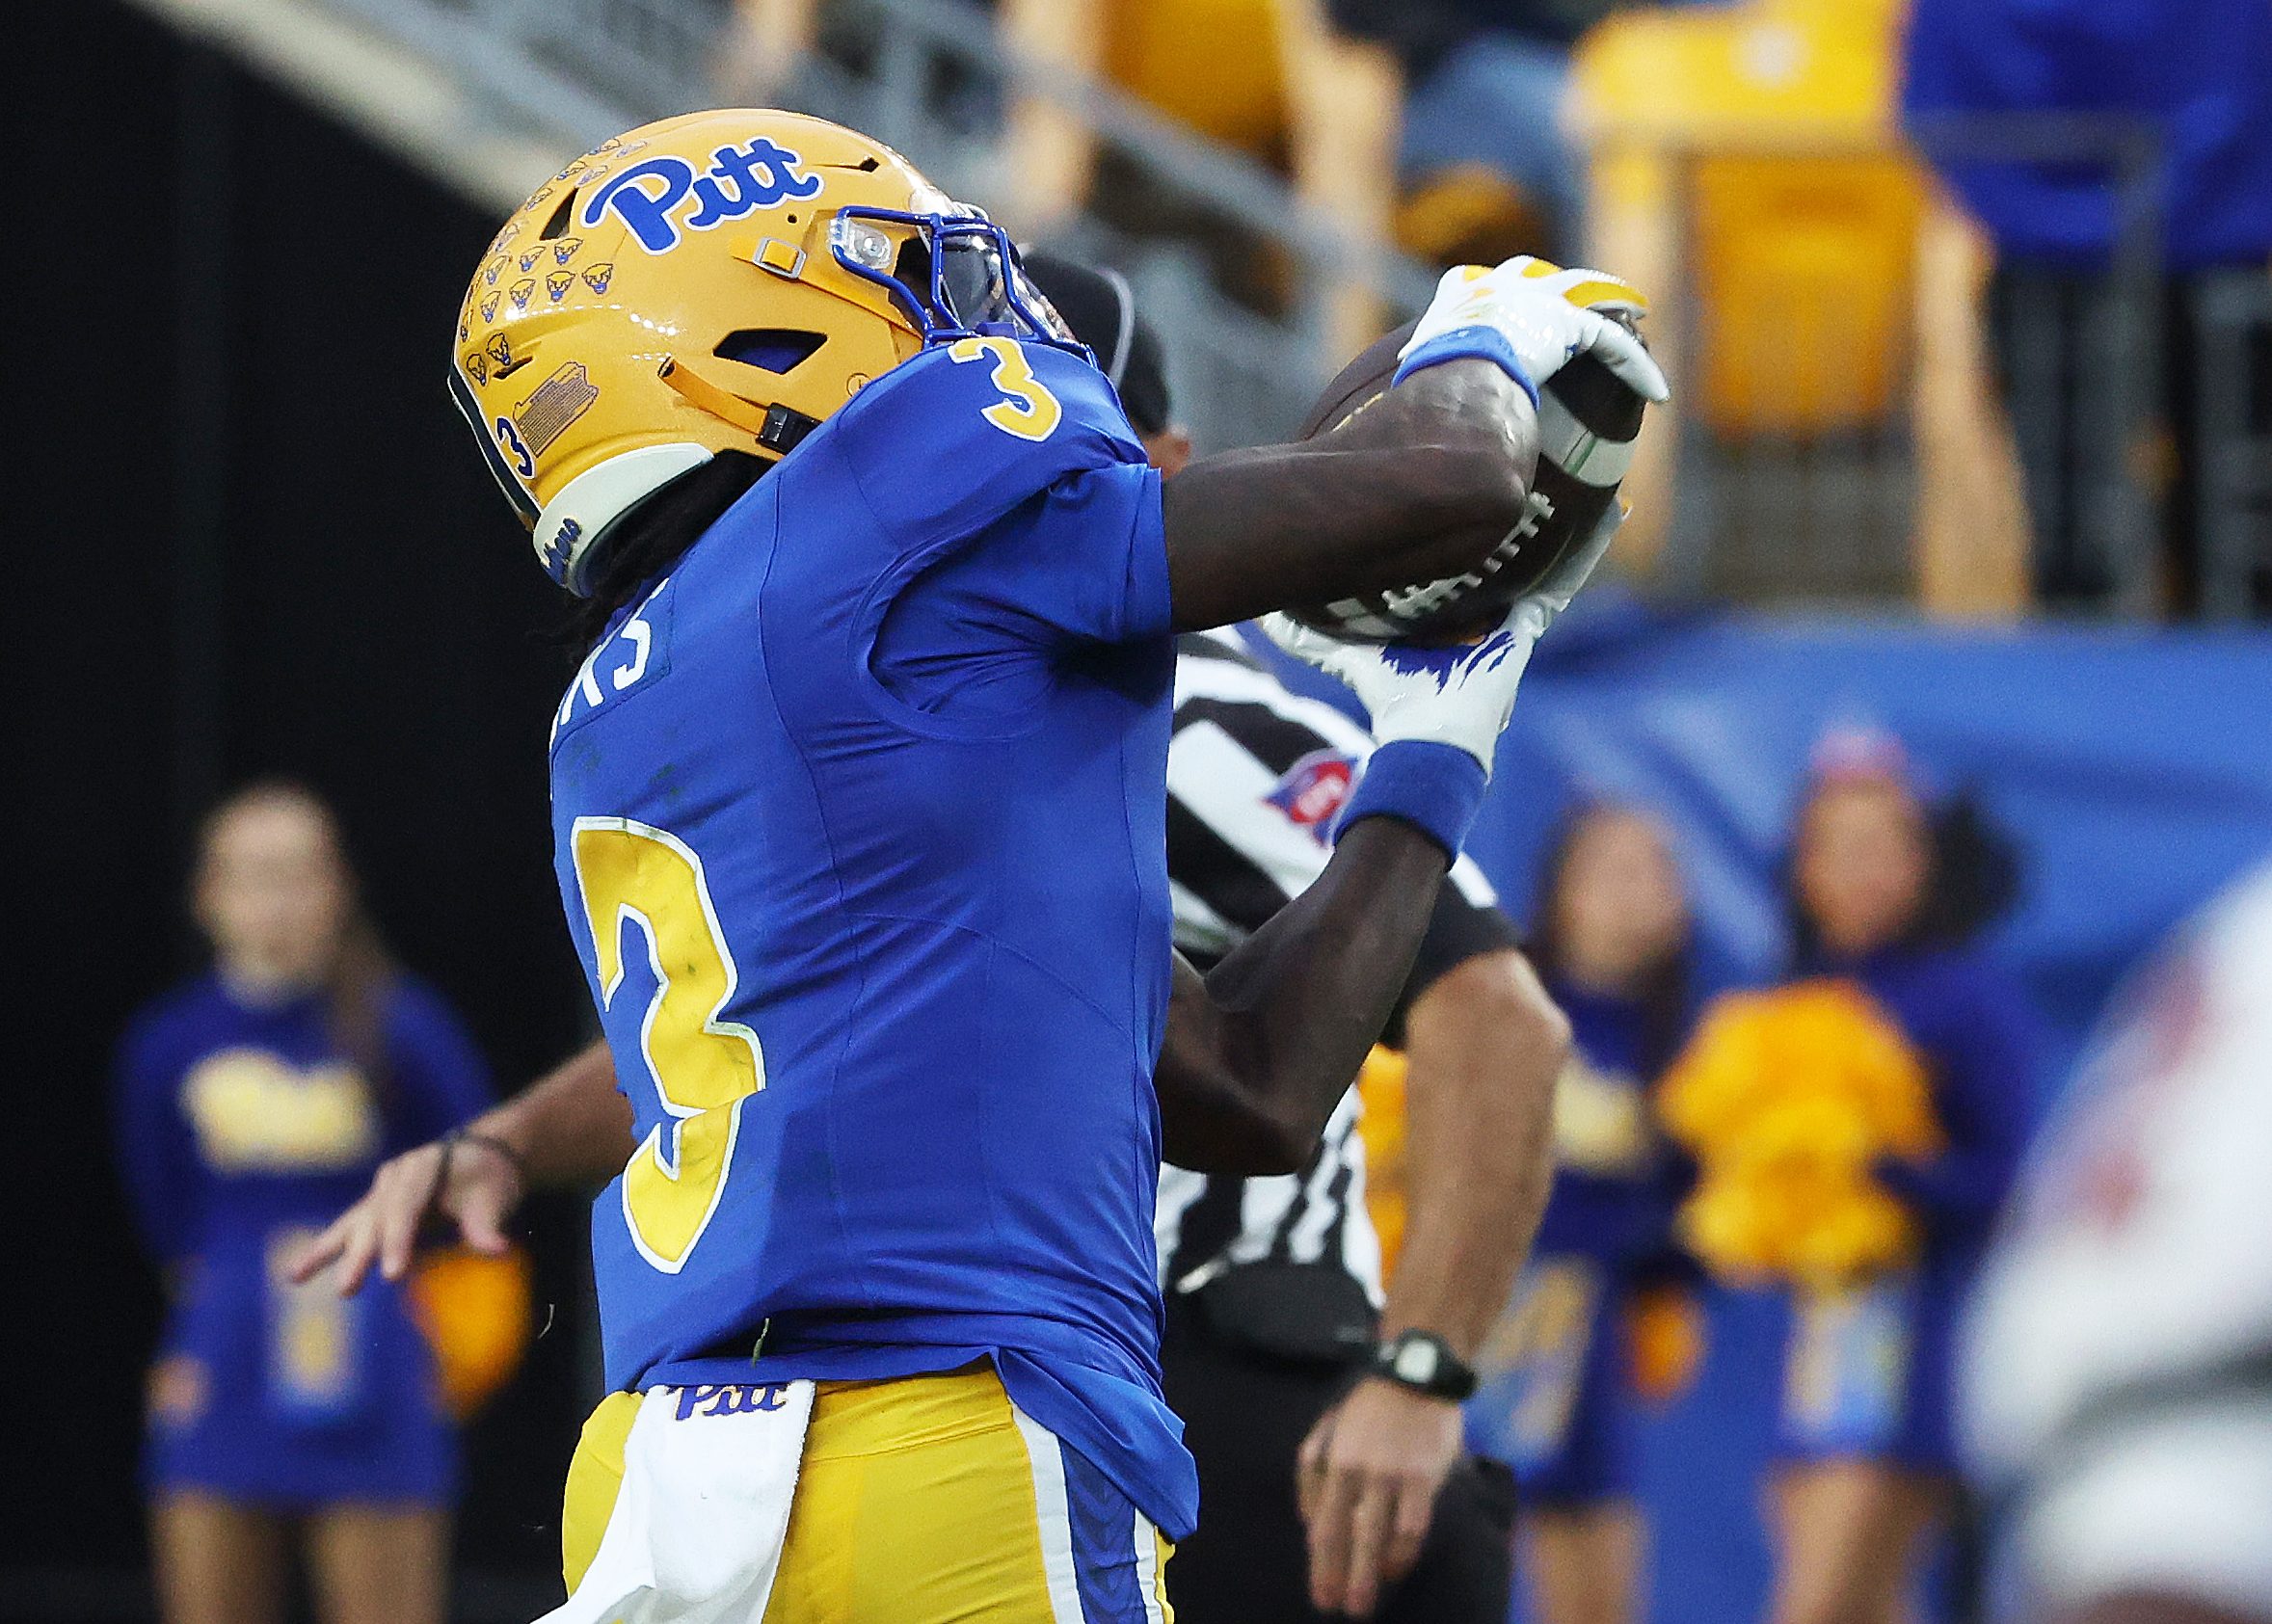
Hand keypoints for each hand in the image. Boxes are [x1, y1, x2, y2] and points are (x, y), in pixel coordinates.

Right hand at [286, 1132, 523, 1295]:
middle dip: (360, 1255)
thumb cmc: (490, 1178)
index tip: (393, 1274)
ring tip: (295, 1276)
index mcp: (424, 1166)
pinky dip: (325, 1250)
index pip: (406, 1206)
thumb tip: (499, 1250)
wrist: (485, 1156)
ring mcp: (382, 1190)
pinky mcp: (376, 1207)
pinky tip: (296, 1274)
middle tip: (347, 1288)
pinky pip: (349, 1230)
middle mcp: (396, 1175)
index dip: (397, 1240)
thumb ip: (488, 1225)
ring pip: (352, 1224)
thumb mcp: (495, 1198)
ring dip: (326, 1252)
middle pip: (374, 1218)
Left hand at [1261, 501, 1622, 772]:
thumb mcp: (1348, 654)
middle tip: (1532, 467)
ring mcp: (1515, 618)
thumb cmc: (1391, 701)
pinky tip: (1611, 510)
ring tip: (1590, 477)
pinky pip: (1565, 579)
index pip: (1469, 561)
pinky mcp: (1532, 627)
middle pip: (1511, 551)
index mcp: (1455, 614)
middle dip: (1523, 513)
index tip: (1467, 488)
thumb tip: (1269, 613)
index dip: (1469, 528)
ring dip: (1568, 519)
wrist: (1425, 737)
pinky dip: (1590, 546)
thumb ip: (1311, 636)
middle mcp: (1489, 611)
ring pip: (1546, 556)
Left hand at [1297, 1376, 1464, 1617]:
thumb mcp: (1326, 1430)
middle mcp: (1359, 1473)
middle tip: (1340, 1608)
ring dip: (1374, 1573)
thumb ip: (1312, 1471)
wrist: (1413, 1378)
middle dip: (1343, 1578)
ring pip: (1380, 1537)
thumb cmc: (1367, 1409)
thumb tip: (1308, 1519)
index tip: (1321, 1595)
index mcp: (1334, 1463)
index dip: (1321, 1565)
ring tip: (1368, 1598)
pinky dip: (1403, 1551)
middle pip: (1348, 1538)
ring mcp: (1392, 1476)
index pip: (1324, 1525)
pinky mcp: (1423, 1477)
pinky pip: (1413, 1525)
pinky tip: (1397, 1567)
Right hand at [1400, 257, 1669, 401]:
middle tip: (1571, 295)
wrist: (1451, 372)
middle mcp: (1496, 289)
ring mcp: (1536, 300)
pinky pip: (1612, 342)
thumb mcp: (1407, 390)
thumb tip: (1383, 443)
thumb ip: (1408, 400)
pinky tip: (1658, 394)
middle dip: (1553, 281)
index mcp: (1454, 301)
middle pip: (1532, 274)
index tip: (1492, 296)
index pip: (1467, 283)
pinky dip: (1636, 368)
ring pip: (1586, 293)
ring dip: (1611, 298)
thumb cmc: (1423, 385)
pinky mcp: (1568, 324)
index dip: (1485, 289)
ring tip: (1637, 308)